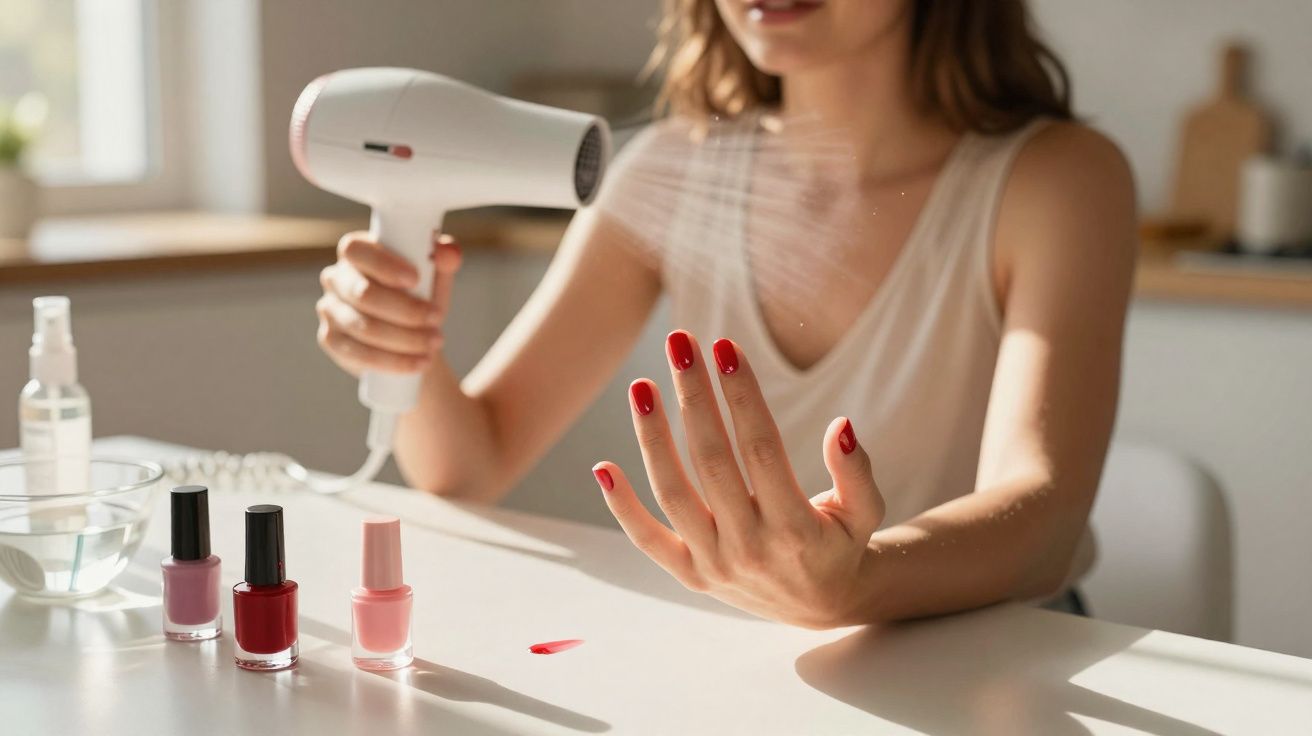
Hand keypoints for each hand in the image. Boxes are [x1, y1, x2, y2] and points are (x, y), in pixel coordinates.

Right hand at [316, 231, 461, 376]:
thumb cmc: (421, 296)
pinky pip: (360, 354)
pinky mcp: (332, 340)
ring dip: (405, 338)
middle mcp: (336, 278)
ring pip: (364, 327)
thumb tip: (447, 253)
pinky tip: (419, 362)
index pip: (356, 250)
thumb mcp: (436, 276)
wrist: (413, 338)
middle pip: (363, 293)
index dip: (384, 265)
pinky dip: (394, 361)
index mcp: (356, 252)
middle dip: (405, 309)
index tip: (415, 279)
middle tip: (437, 318)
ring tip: (435, 342)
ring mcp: (330, 310)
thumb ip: (444, 259)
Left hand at [594, 331, 885, 627]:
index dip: (743, 395)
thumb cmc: (839, 542)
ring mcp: (714, 563)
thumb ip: (856, 472)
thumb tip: (841, 425)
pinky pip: (647, 539)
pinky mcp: (689, 574)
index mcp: (794, 528)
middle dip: (694, 396)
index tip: (727, 347)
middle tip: (681, 342)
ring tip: (642, 384)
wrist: (818, 606)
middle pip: (711, 461)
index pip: (762, 448)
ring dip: (653, 437)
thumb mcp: (864, 512)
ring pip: (673, 493)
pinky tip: (602, 465)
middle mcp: (749, 547)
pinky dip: (621, 506)